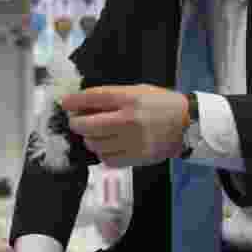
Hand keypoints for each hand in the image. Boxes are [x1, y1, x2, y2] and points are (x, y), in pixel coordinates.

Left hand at [61, 84, 188, 167]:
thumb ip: (113, 97)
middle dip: (77, 124)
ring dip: (90, 140)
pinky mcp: (138, 157)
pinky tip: (107, 146)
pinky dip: (103, 154)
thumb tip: (83, 104)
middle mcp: (130, 120)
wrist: (188, 123)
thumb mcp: (138, 91)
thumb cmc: (161, 103)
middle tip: (76, 122)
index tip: (64, 103)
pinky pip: (108, 160)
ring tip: (94, 135)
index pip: (94, 98)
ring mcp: (134, 141)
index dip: (75, 101)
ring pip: (96, 144)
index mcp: (130, 99)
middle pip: (89, 125)